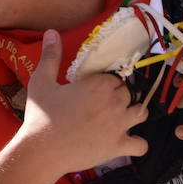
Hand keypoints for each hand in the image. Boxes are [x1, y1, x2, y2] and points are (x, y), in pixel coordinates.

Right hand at [16, 29, 147, 177]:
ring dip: (134, 113)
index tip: (97, 89)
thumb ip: (50, 55)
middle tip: (103, 104)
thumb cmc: (40, 116)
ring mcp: (120, 125)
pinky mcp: (118, 146)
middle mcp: (115, 101)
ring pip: (142, 113)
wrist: (41, 151)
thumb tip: (51, 32)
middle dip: (120, 96)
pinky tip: (126, 141)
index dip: (108, 81)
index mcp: (100, 84)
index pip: (117, 75)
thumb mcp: (41, 81)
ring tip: (119, 117)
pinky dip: (137, 143)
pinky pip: (141, 145)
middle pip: (130, 92)